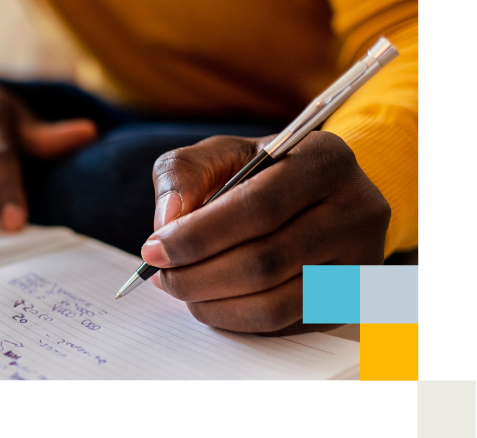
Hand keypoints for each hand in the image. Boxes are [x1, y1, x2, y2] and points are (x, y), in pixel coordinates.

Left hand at [145, 132, 389, 334]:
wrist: (316, 193)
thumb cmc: (261, 171)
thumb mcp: (221, 152)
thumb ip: (184, 173)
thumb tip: (166, 220)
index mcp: (325, 160)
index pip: (258, 208)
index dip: (198, 235)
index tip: (155, 248)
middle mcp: (356, 210)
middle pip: (264, 261)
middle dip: (198, 275)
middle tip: (162, 275)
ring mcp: (359, 261)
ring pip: (273, 303)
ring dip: (212, 304)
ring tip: (181, 288)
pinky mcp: (348, 299)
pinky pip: (282, 325)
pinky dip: (234, 319)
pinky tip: (209, 300)